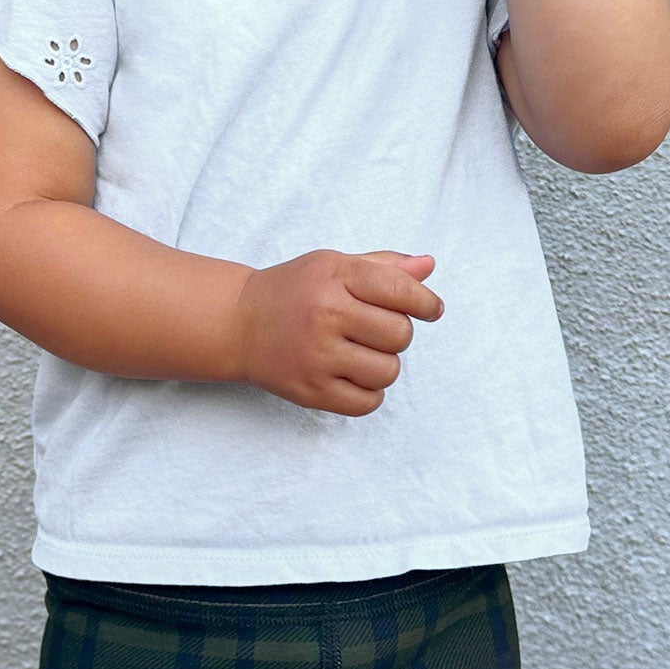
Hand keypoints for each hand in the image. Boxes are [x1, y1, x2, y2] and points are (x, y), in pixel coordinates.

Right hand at [236, 250, 443, 414]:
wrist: (239, 324)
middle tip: (373, 330)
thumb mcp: (334, 265)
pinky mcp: (310, 391)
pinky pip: (368, 403)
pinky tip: (353, 375)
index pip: (400, 291)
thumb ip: (383, 266)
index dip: (425, 303)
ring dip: (383, 365)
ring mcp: (316, 356)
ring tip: (360, 353)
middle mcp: (325, 314)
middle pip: (400, 334)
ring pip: (388, 371)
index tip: (431, 309)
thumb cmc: (295, 291)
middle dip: (397, 333)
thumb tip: (428, 267)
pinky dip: (369, 392)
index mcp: (335, 276)